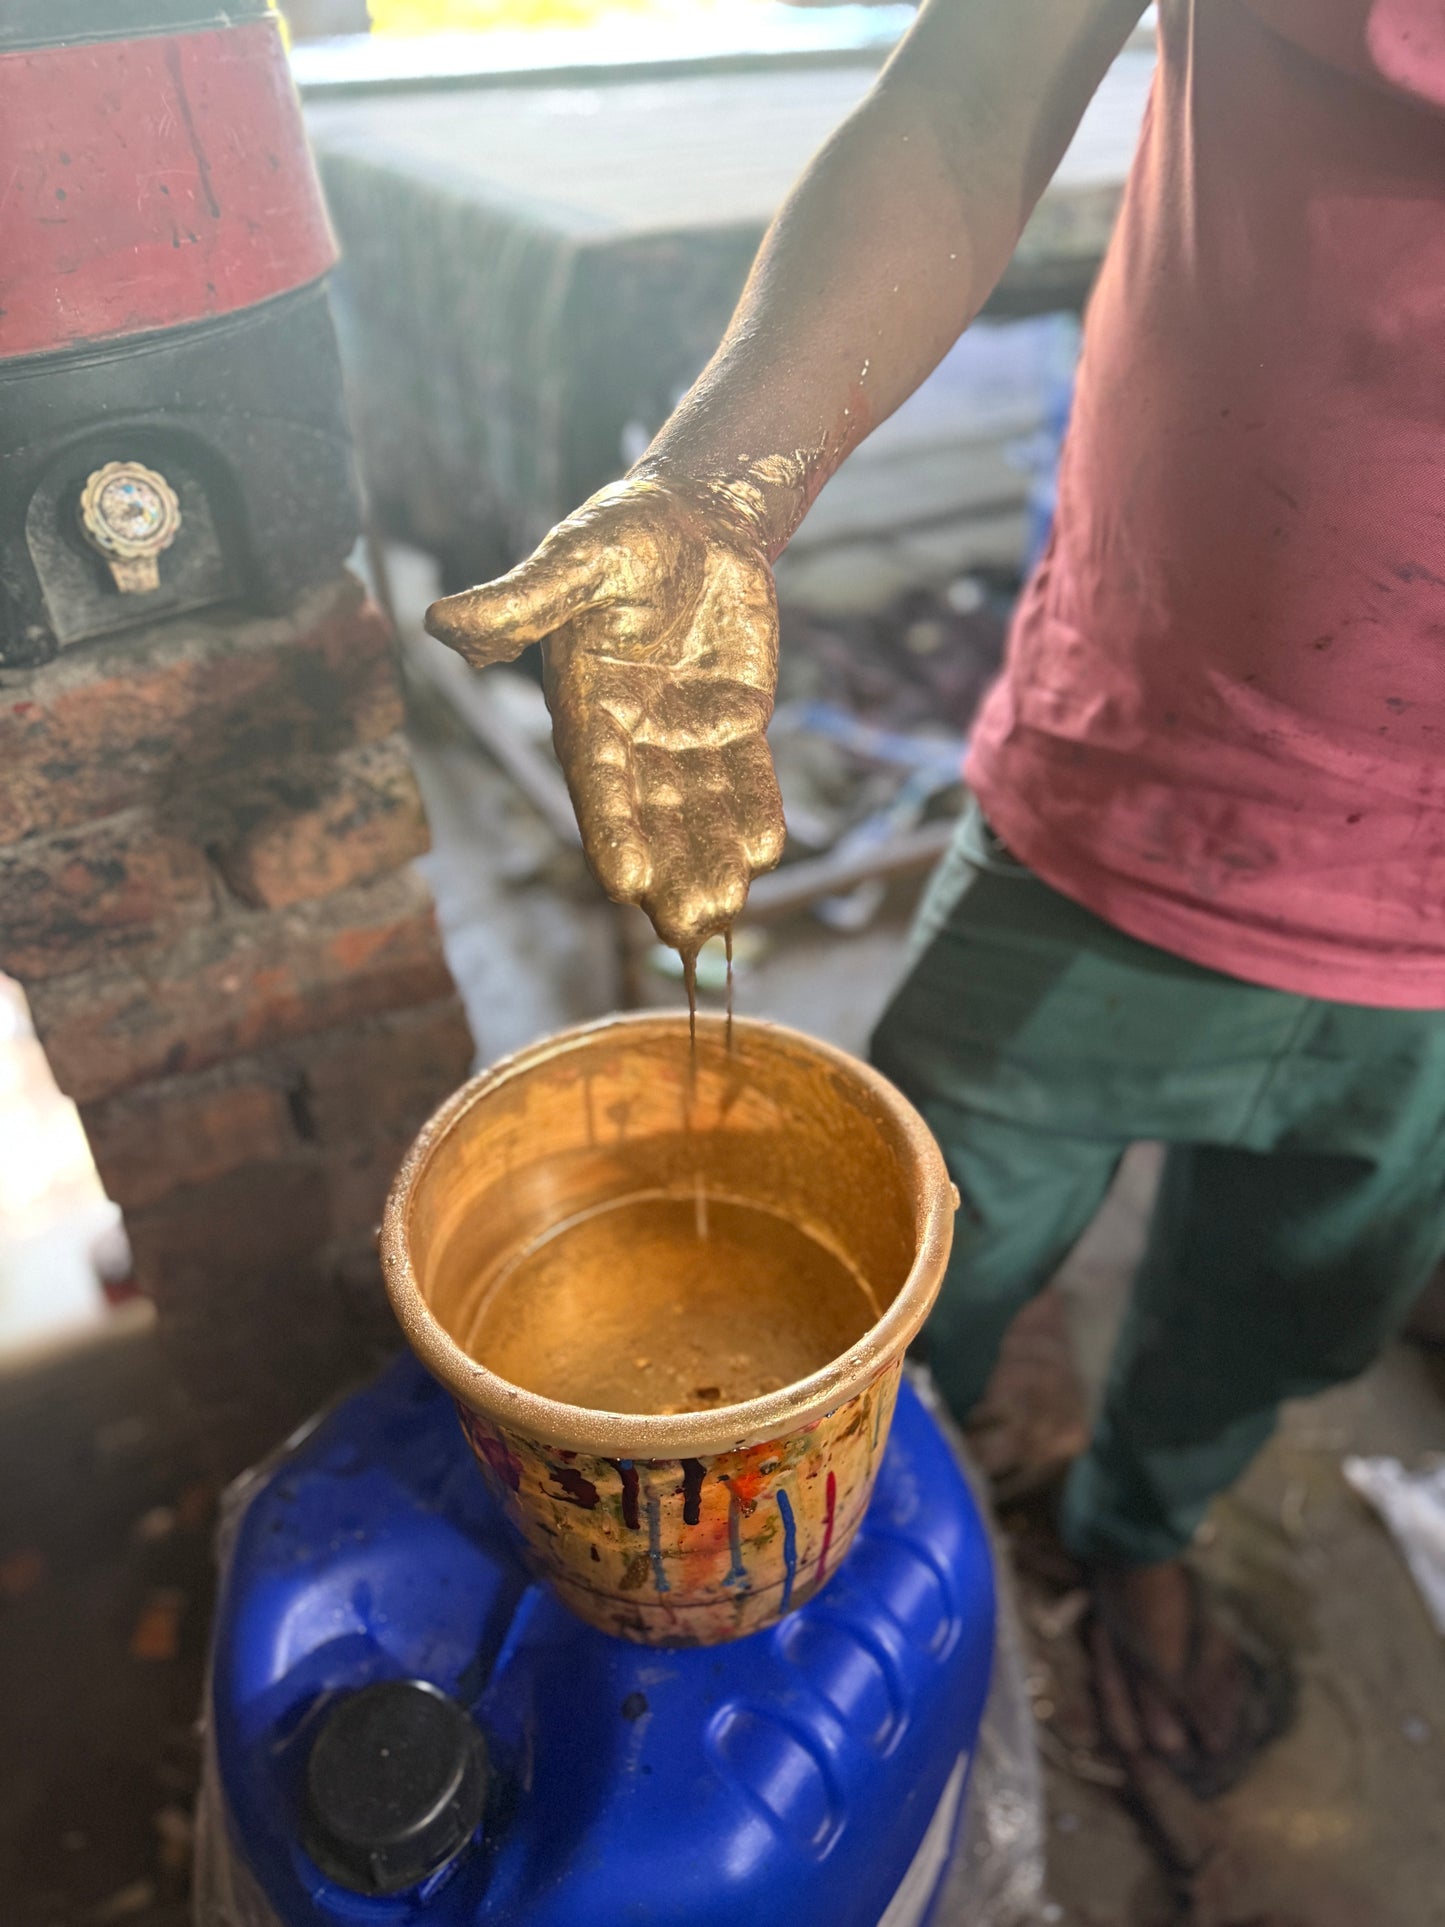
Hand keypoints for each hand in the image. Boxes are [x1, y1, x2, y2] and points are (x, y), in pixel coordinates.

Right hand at [425, 476, 784, 952]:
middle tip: (689, 931)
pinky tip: (769, 855)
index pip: (598, 784)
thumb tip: (441, 621)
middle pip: (651, 817)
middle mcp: (631, 735)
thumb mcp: (574, 560)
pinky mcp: (733, 723)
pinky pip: (745, 777)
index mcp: (584, 707)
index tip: (628, 885)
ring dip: (713, 860)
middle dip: (670, 872)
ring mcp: (682, 734)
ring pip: (699, 810)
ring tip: (729, 913)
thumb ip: (520, 600)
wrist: (693, 519)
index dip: (614, 833)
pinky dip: (755, 812)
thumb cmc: (621, 534)